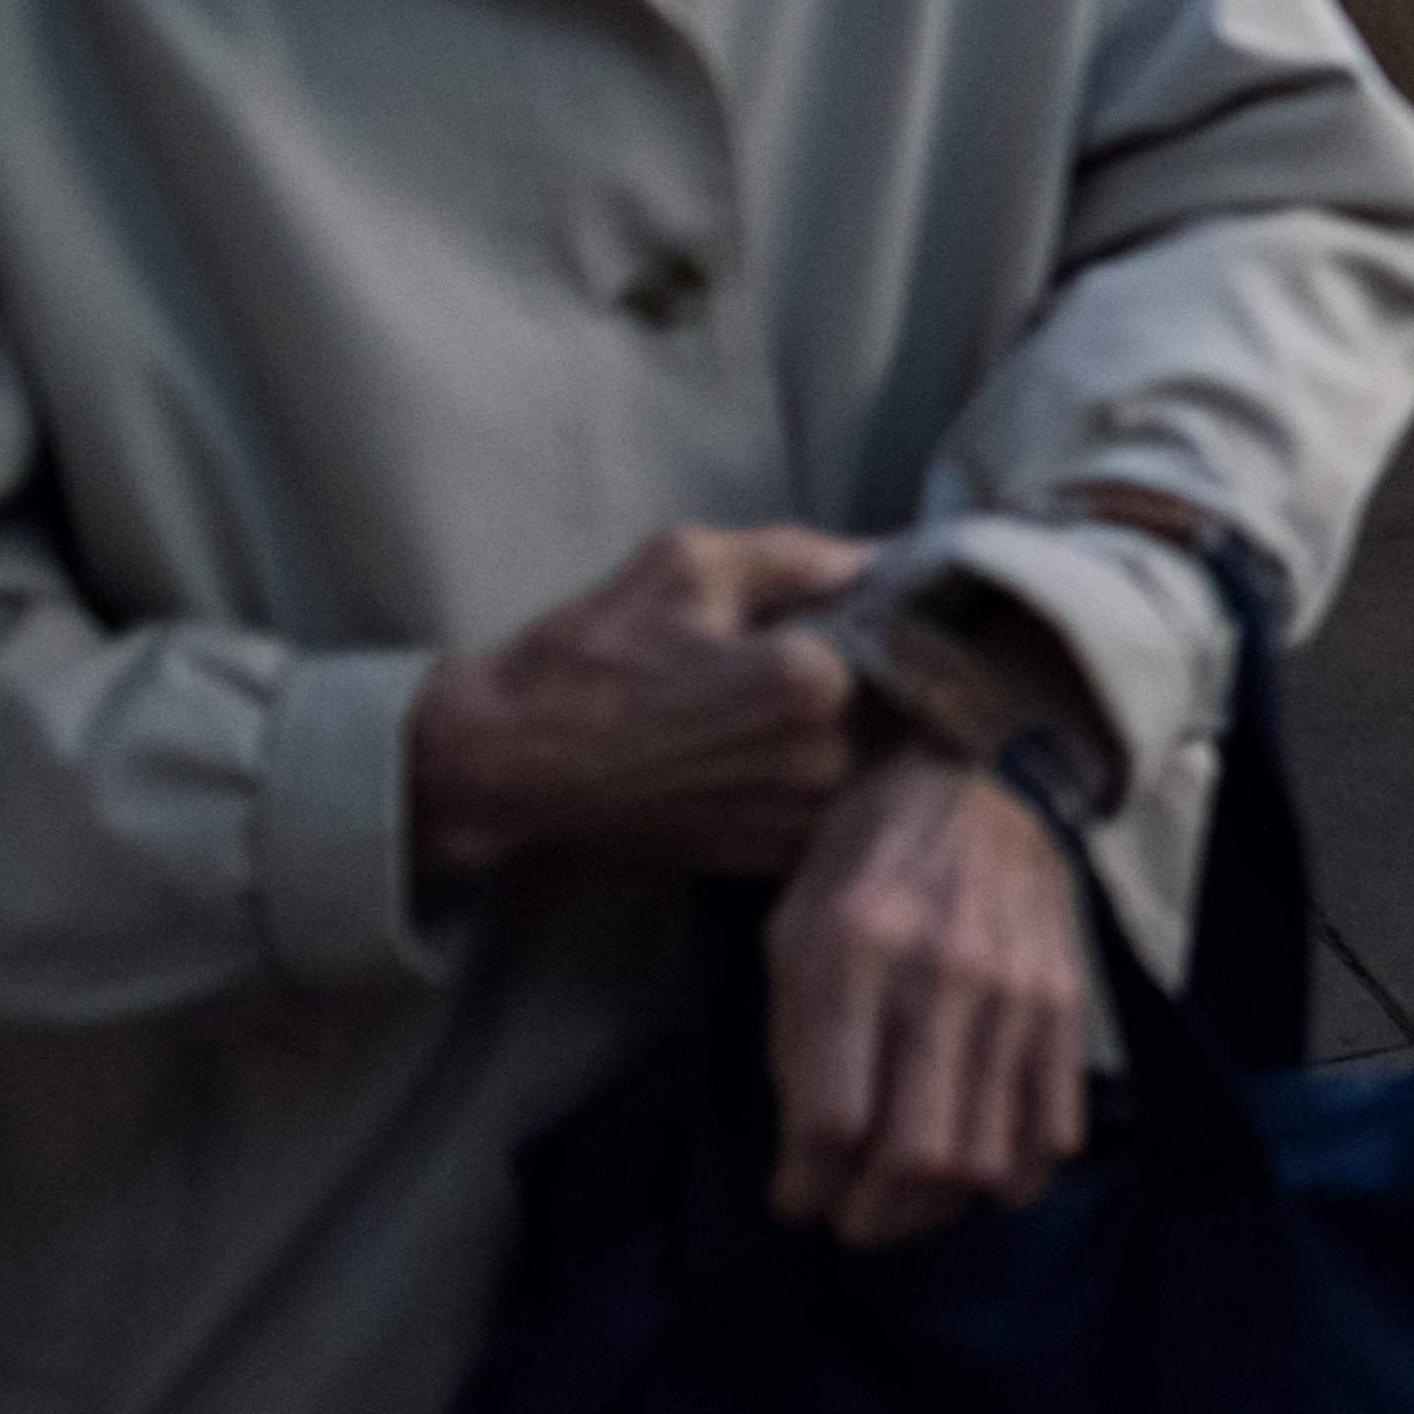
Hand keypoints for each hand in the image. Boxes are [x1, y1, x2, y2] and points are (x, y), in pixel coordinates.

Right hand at [409, 523, 874, 882]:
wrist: (508, 763)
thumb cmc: (589, 655)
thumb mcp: (688, 564)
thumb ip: (800, 554)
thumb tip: (883, 556)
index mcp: (809, 683)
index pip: (906, 635)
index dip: (895, 616)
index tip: (875, 606)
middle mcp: (819, 762)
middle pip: (900, 701)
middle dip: (882, 674)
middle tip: (826, 654)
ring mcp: (796, 821)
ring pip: (877, 760)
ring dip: (861, 730)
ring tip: (790, 707)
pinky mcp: (770, 858)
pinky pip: (840, 810)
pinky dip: (829, 780)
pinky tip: (776, 753)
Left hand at [767, 750, 1091, 1249]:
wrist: (984, 777)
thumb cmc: (866, 857)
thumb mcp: (795, 925)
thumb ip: (795, 1036)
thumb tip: (811, 1149)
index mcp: (853, 952)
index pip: (830, 1118)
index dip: (804, 1186)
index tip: (795, 1199)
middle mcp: (940, 975)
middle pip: (914, 1152)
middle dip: (872, 1217)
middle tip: (852, 1220)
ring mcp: (1015, 990)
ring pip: (986, 1154)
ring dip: (938, 1207)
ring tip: (908, 1202)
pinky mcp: (1066, 1000)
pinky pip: (1055, 1124)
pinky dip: (1020, 1174)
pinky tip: (985, 1176)